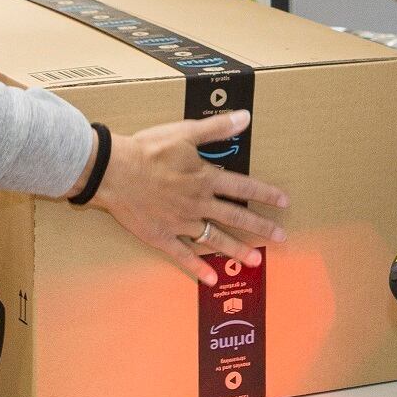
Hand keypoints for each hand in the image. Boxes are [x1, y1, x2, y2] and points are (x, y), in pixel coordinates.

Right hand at [92, 110, 288, 284]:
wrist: (113, 171)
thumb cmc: (148, 150)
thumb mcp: (185, 133)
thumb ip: (217, 128)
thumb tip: (245, 117)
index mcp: (205, 179)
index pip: (244, 189)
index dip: (265, 194)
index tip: (283, 202)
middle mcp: (199, 204)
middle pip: (236, 218)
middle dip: (261, 228)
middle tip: (280, 238)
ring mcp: (181, 223)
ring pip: (216, 240)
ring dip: (237, 250)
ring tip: (256, 261)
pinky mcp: (162, 236)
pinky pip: (184, 256)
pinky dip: (198, 268)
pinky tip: (211, 279)